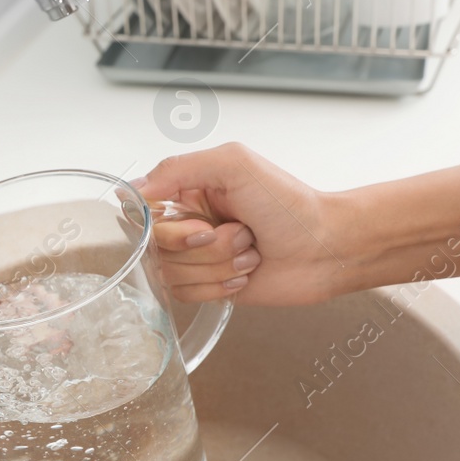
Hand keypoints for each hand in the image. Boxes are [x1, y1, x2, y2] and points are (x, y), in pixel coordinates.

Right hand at [134, 143, 344, 305]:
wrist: (326, 249)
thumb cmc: (290, 205)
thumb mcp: (234, 165)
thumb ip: (177, 168)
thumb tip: (133, 190)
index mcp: (190, 190)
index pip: (145, 213)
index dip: (171, 227)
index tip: (202, 223)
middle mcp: (190, 222)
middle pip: (158, 248)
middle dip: (205, 247)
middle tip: (240, 233)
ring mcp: (198, 256)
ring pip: (173, 274)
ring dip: (218, 266)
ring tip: (250, 251)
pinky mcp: (209, 285)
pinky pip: (187, 295)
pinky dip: (219, 286)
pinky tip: (246, 273)